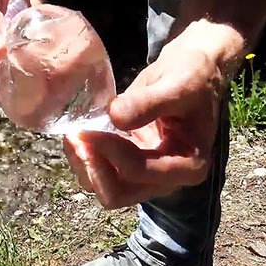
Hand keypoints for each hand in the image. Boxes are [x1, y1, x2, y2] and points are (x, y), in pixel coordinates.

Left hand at [63, 22, 238, 208]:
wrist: (192, 71)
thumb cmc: (192, 77)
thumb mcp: (177, 85)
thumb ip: (148, 103)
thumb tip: (115, 116)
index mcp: (188, 166)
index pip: (139, 172)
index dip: (110, 152)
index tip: (89, 128)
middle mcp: (167, 180)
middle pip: (119, 194)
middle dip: (93, 168)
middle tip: (75, 137)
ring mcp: (147, 176)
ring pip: (105, 188)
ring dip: (85, 165)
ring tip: (72, 134)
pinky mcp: (130, 164)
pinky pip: (101, 173)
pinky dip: (85, 158)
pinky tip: (77, 134)